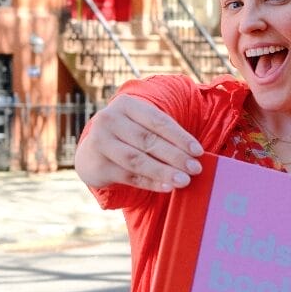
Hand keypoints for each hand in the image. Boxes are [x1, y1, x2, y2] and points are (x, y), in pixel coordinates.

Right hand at [74, 94, 203, 189]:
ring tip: (184, 180)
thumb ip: (163, 135)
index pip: (157, 120)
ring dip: (163, 171)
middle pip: (147, 140)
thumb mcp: (140, 125)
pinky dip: (150, 183)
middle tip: (195, 169)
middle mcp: (109, 120)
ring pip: (137, 159)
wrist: (92, 153)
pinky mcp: (98, 166)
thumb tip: (195, 155)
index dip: (180, 137)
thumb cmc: (128, 137)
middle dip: (175, 156)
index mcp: (125, 105)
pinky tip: (167, 187)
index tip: (198, 152)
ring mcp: (101, 143)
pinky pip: (129, 176)